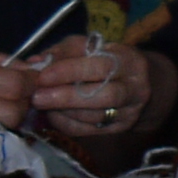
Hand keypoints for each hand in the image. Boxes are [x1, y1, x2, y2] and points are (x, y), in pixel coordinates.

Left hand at [21, 36, 167, 143]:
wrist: (142, 84)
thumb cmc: (108, 60)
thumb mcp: (91, 47)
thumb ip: (63, 51)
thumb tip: (35, 63)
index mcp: (129, 60)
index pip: (100, 66)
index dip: (70, 71)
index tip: (43, 76)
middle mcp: (135, 87)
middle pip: (102, 95)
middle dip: (66, 97)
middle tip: (37, 97)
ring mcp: (130, 111)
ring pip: (95, 116)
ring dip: (64, 111)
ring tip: (41, 104)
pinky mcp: (121, 128)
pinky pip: (90, 130)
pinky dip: (68, 124)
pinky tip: (53, 115)